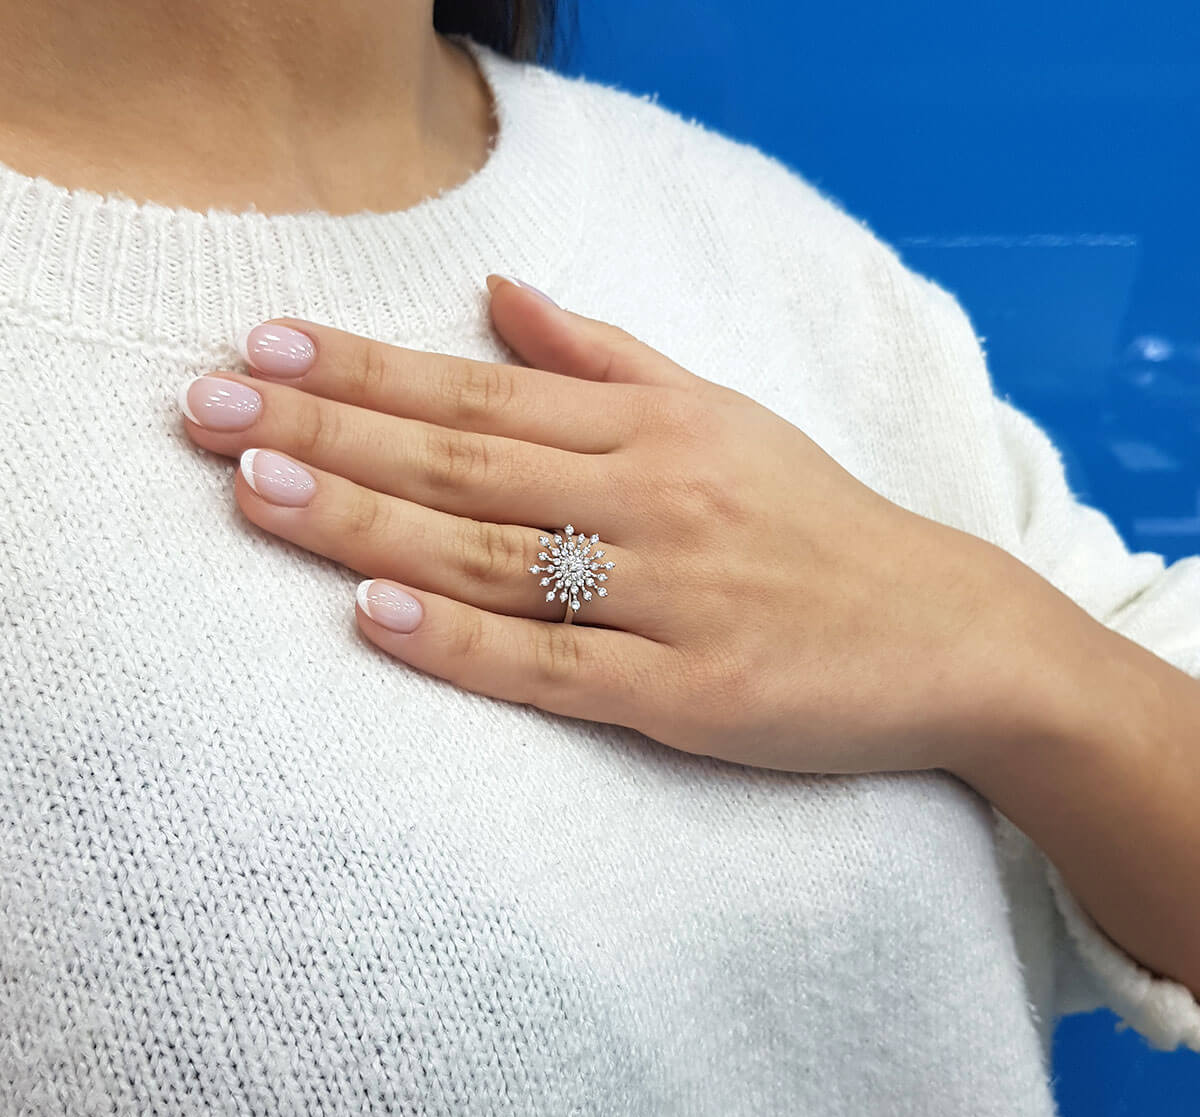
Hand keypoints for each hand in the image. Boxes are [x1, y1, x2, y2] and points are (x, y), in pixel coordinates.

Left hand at [178, 275, 1020, 774]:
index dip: (366, 371)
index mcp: (657, 431)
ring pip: (493, 555)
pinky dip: (465, 642)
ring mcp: (670, 600)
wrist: (950, 635)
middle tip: (207, 408)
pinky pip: (558, 666)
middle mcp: (655, 501)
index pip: (482, 391)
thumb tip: (504, 293)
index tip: (264, 348)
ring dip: (365, 523)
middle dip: (327, 434)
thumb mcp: (726, 416)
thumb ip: (610, 358)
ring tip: (253, 489)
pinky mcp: (691, 694)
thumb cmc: (822, 526)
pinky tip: (375, 616)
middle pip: (465, 463)